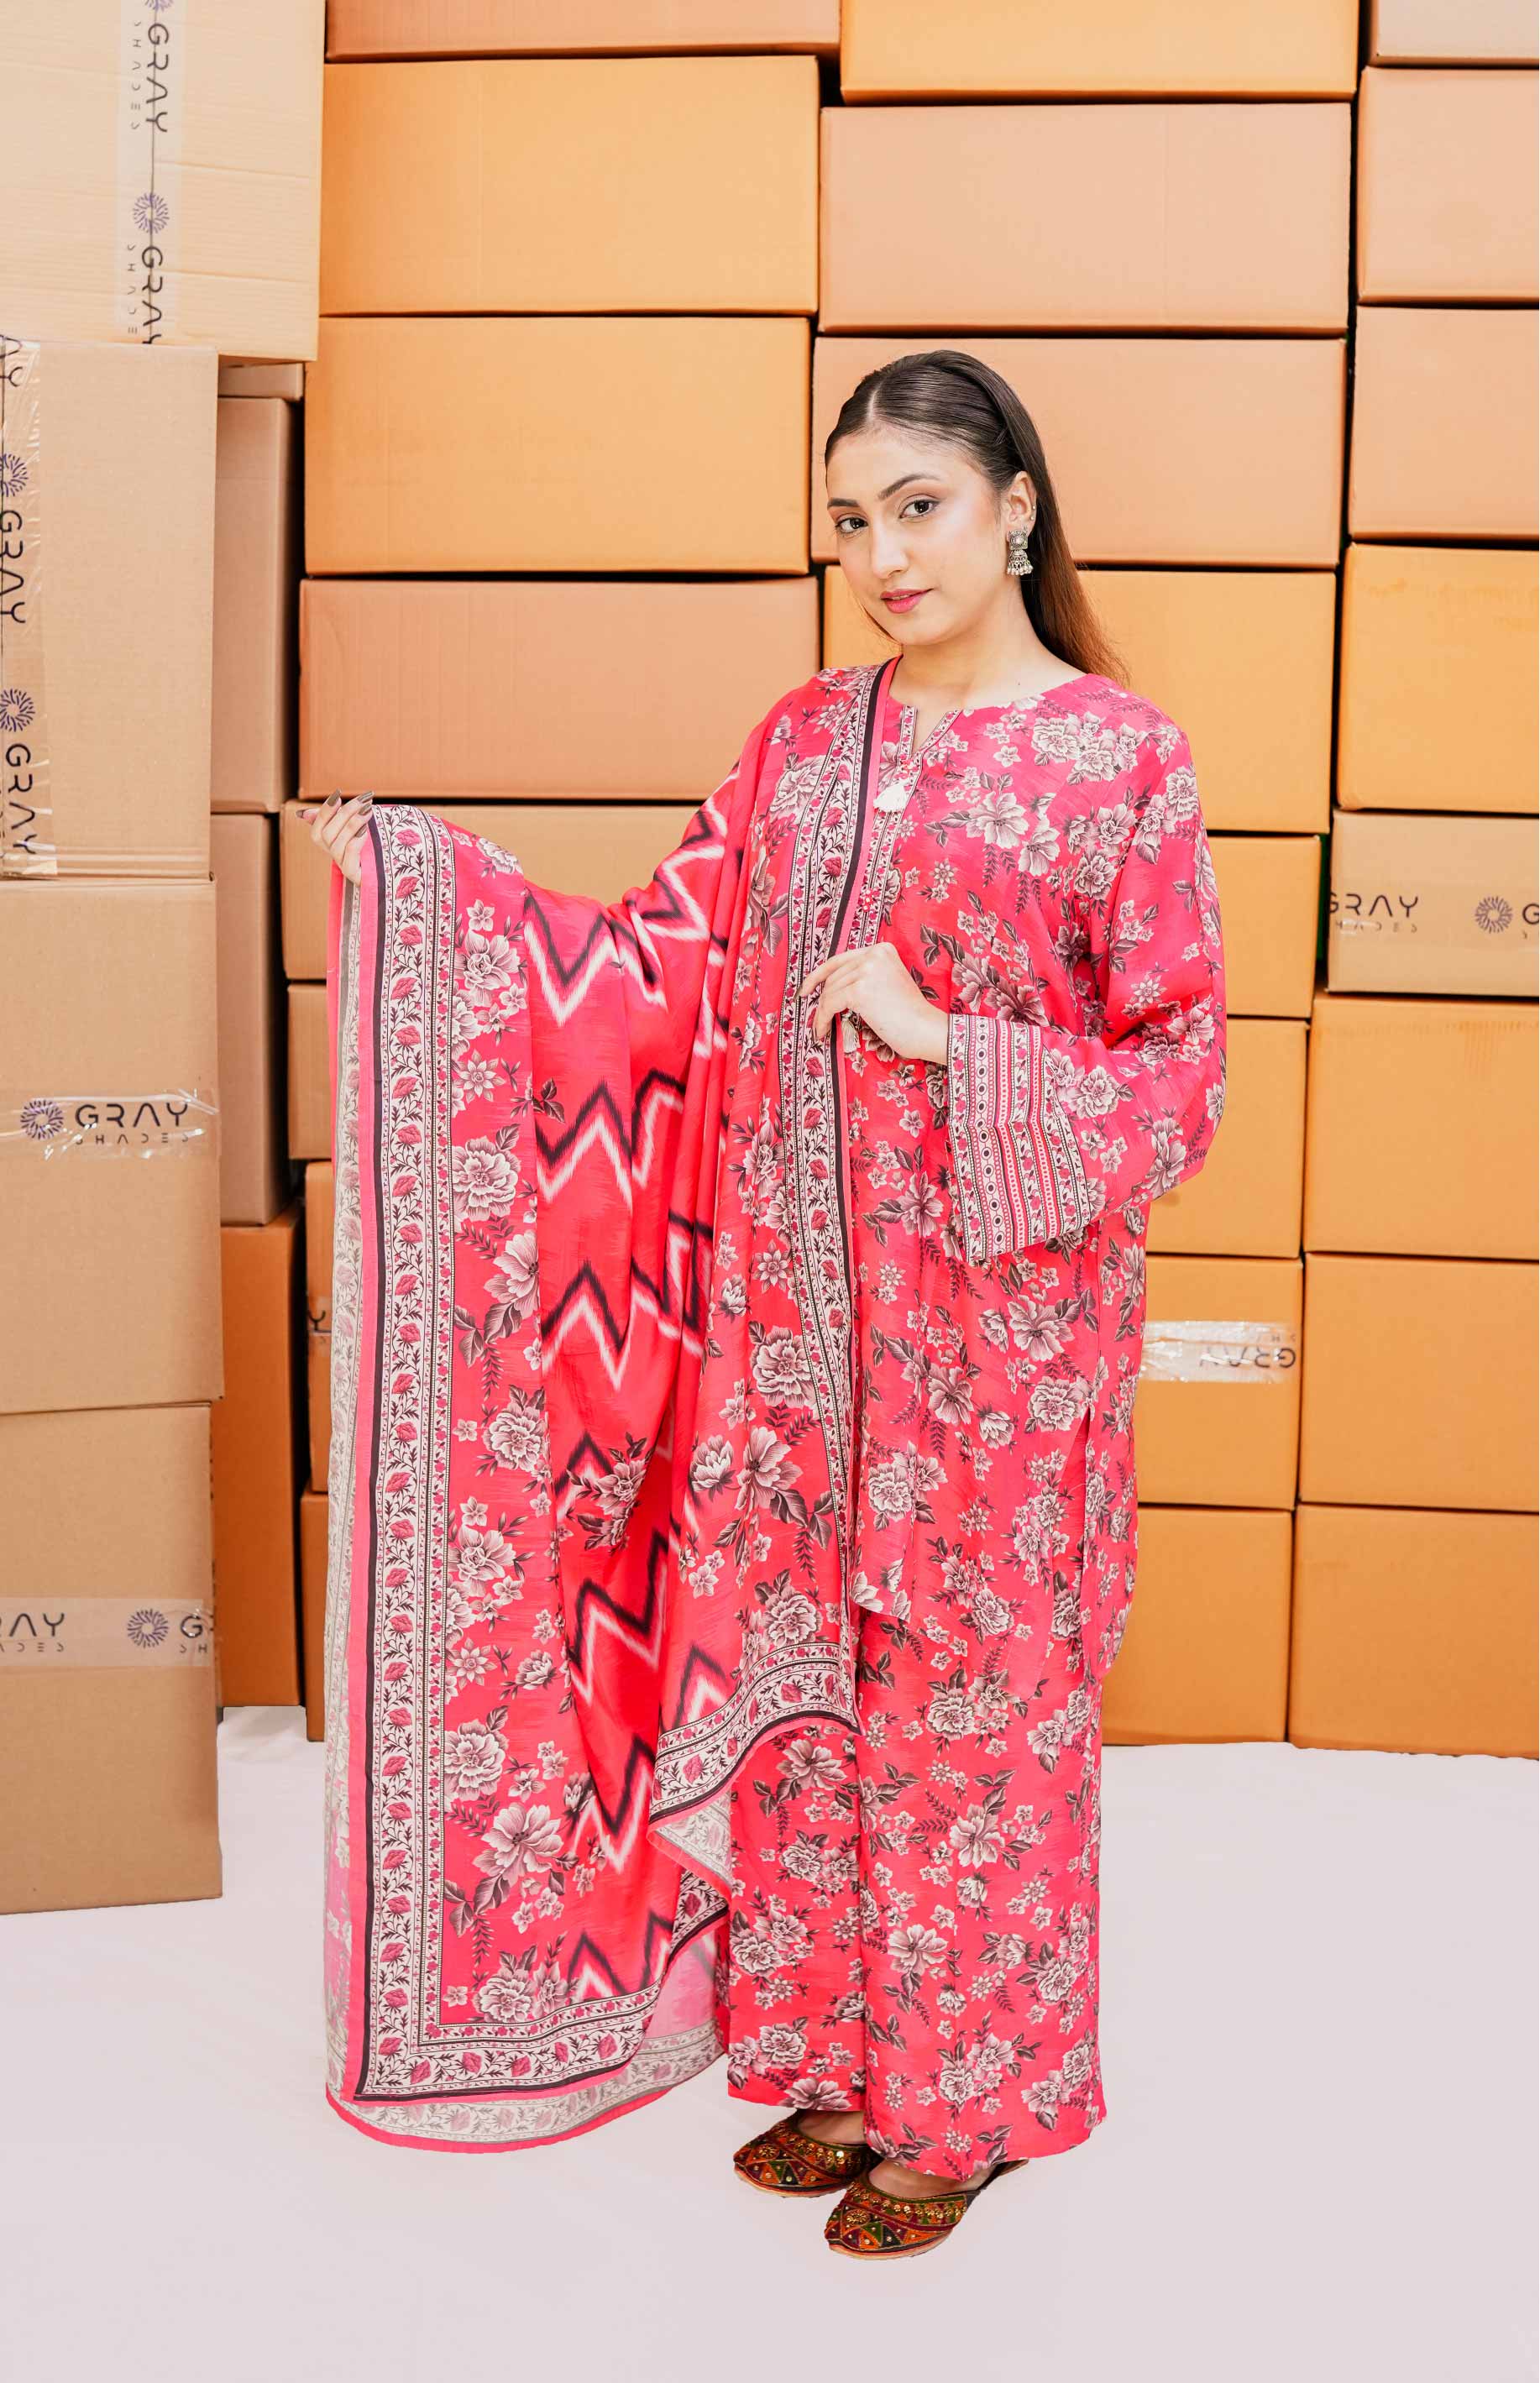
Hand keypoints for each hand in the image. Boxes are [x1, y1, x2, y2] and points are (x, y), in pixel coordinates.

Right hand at [295, 790, 374, 884]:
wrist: (386, 867)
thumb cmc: (368, 843)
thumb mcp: (351, 826)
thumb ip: (333, 818)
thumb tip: (303, 814)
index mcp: (327, 841)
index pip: (317, 826)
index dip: (325, 810)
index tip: (338, 794)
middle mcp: (331, 852)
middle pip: (328, 833)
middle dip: (345, 813)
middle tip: (364, 800)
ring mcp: (341, 863)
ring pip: (339, 842)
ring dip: (354, 823)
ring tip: (369, 810)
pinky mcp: (352, 872)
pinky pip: (350, 853)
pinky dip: (357, 839)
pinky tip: (366, 830)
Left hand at [795, 941, 948, 1065]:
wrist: (926, 1029)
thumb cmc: (909, 1015)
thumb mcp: (889, 983)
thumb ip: (866, 976)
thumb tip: (831, 986)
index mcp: (882, 949)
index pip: (841, 959)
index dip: (819, 975)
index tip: (807, 989)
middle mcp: (873, 954)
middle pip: (833, 977)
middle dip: (822, 999)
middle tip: (818, 1018)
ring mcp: (866, 970)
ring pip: (829, 992)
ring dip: (821, 1013)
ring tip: (821, 1030)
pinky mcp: (859, 990)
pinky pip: (829, 1005)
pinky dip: (822, 1020)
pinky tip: (822, 1032)